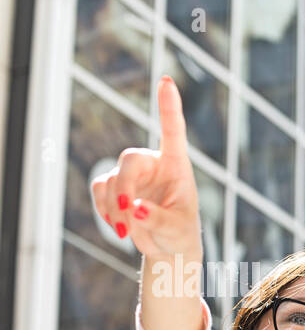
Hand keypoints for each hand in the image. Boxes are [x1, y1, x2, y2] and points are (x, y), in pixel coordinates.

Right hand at [90, 75, 201, 258]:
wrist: (168, 248)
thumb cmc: (180, 235)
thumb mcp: (176, 231)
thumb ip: (157, 220)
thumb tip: (134, 209)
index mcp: (177, 167)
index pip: (173, 132)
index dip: (168, 107)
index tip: (166, 81)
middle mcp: (153, 164)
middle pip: (129, 160)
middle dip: (125, 188)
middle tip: (126, 214)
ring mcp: (131, 174)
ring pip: (111, 179)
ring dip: (114, 207)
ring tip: (127, 233)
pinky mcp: (113, 186)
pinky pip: (99, 191)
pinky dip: (105, 211)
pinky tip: (119, 227)